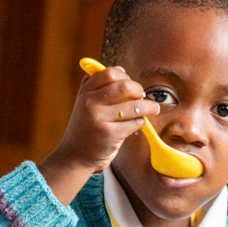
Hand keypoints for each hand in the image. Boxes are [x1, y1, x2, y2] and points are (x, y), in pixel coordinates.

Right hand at [37, 67, 159, 205]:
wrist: (75, 155)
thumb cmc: (85, 127)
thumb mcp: (84, 102)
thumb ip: (98, 85)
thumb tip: (122, 70)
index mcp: (85, 92)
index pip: (109, 73)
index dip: (125, 76)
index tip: (130, 84)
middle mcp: (90, 103)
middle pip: (125, 86)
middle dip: (139, 90)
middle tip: (142, 96)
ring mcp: (99, 119)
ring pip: (134, 106)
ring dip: (149, 107)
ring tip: (153, 109)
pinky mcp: (110, 134)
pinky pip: (135, 123)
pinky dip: (141, 123)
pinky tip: (137, 124)